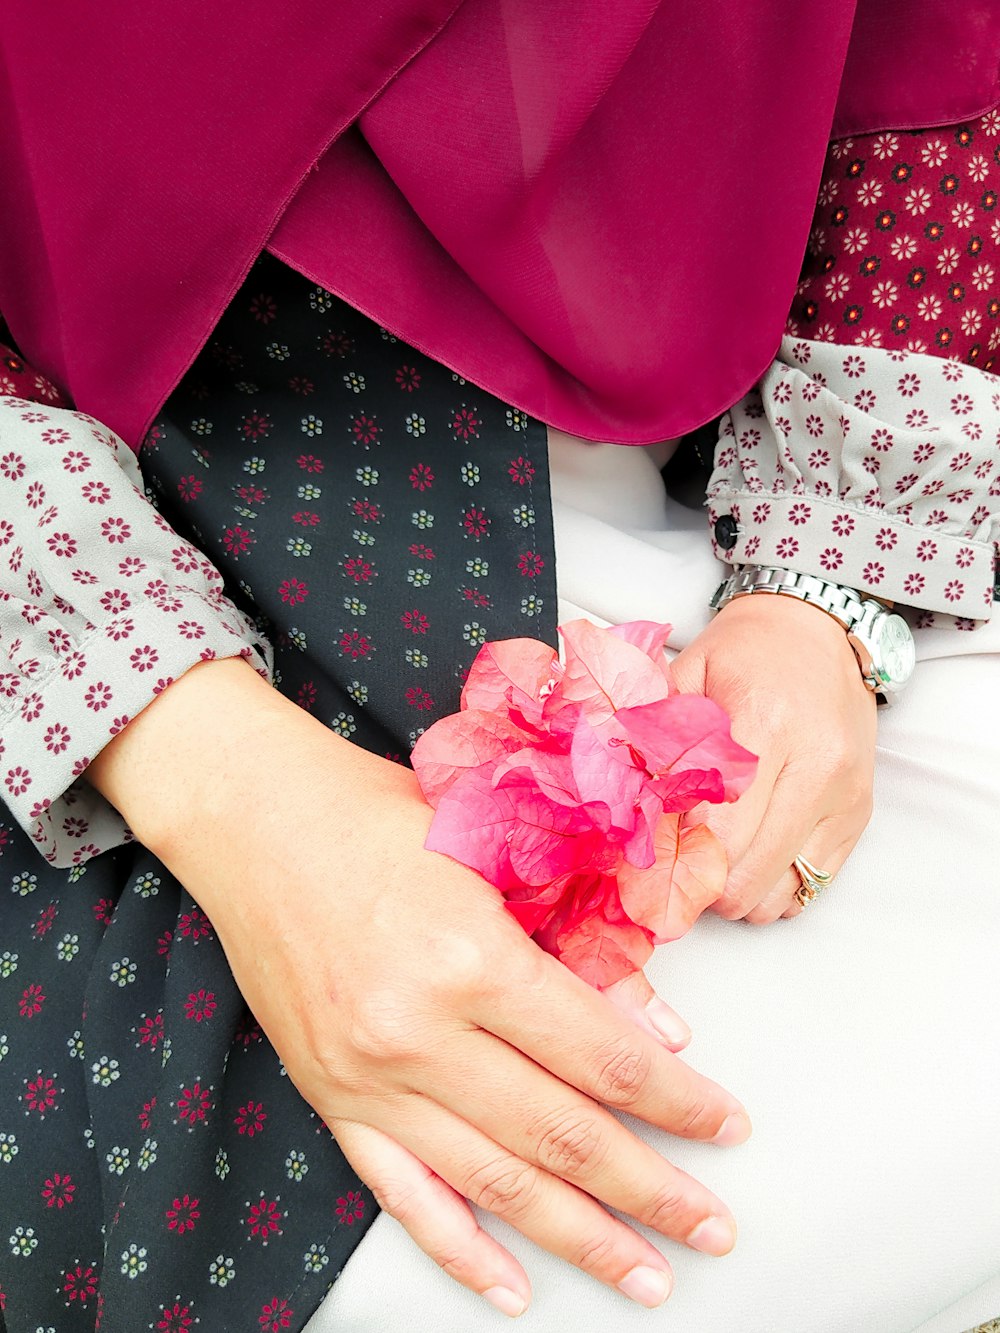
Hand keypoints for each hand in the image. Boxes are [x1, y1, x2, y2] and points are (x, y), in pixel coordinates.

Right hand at [89, 659, 750, 1315]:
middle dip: (651, 1191)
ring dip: (579, 1239)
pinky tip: (512, 1289)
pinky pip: (402, 1195)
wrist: (253, 817)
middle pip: (561, 1133)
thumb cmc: (377, 815)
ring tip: (647, 1276)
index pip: (602, 1056)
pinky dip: (461, 1251)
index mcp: (471, 956)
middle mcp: (419, 1033)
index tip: (729, 1127)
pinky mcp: (331, 1097)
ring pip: (495, 1182)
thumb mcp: (492, 855)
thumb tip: (661, 1032)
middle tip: (714, 1229)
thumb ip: (576, 947)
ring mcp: (369, 1078)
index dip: (678, 1101)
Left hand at [668, 592, 877, 923]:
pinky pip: (813, 884)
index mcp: (766, 726)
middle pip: (751, 872)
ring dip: (741, 892)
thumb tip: (632, 809)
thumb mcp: (687, 676)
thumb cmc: (745, 652)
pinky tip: (752, 857)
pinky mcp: (860, 813)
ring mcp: (845, 795)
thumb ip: (656, 739)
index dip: (680, 854)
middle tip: (678, 865)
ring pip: (784, 892)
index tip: (655, 851)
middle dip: (706, 883)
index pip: (722, 830)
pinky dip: (776, 886)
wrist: (816, 629)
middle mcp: (817, 766)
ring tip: (716, 860)